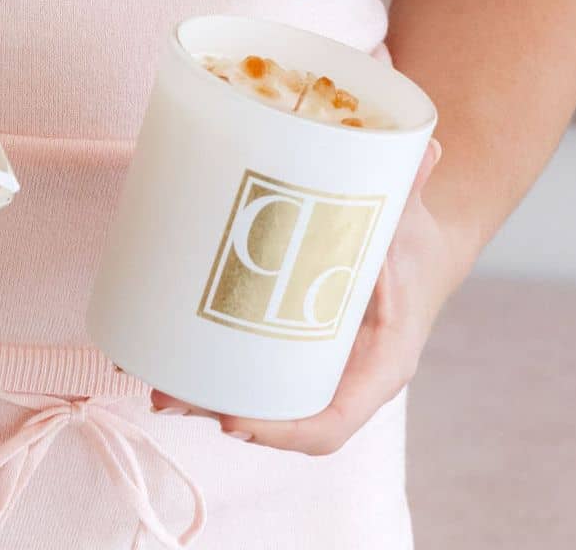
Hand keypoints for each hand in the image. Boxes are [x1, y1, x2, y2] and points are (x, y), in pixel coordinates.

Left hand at [149, 130, 451, 454]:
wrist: (417, 250)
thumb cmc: (415, 241)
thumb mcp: (413, 220)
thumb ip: (412, 188)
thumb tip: (426, 146)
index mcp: (380, 364)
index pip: (332, 420)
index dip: (284, 430)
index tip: (235, 422)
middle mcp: (343, 378)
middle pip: (278, 417)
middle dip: (221, 412)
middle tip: (167, 395)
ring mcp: (314, 367)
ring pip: (256, 400)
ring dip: (202, 397)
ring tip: (149, 380)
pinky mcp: (291, 347)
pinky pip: (251, 372)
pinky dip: (209, 370)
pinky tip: (161, 358)